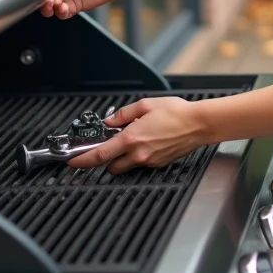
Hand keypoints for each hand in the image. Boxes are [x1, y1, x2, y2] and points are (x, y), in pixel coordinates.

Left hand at [66, 96, 208, 174]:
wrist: (199, 124)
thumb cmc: (176, 113)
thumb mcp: (145, 105)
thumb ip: (122, 114)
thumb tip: (110, 121)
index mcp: (131, 138)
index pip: (99, 155)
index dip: (82, 161)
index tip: (73, 162)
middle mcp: (138, 154)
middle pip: (110, 167)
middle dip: (105, 160)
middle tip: (109, 146)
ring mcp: (149, 161)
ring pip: (126, 167)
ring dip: (122, 159)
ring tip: (132, 142)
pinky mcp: (158, 164)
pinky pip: (141, 164)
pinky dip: (139, 156)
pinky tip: (148, 143)